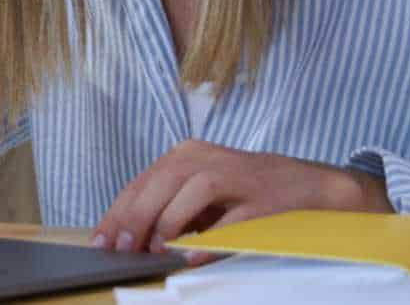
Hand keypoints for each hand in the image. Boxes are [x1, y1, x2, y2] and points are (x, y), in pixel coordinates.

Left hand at [91, 140, 390, 261]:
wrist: (308, 187)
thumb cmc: (244, 193)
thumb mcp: (200, 194)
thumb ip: (168, 208)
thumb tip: (130, 238)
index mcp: (187, 154)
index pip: (143, 181)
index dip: (119, 211)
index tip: (102, 240)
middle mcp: (208, 157)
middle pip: (162, 181)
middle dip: (136, 217)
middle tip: (122, 248)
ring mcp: (239, 176)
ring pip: (194, 189)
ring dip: (170, 221)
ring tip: (155, 248)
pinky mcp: (265, 199)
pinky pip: (234, 219)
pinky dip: (212, 238)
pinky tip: (194, 254)